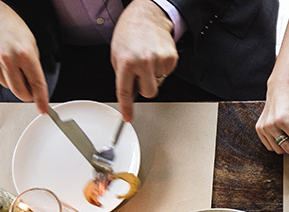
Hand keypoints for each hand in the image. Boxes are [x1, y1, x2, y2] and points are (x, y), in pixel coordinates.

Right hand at [0, 2, 48, 112]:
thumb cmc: (13, 26)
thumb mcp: (32, 45)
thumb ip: (34, 66)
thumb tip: (36, 84)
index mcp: (25, 54)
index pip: (37, 84)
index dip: (41, 100)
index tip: (44, 109)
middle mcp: (9, 59)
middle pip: (20, 92)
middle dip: (27, 94)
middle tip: (31, 89)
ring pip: (8, 86)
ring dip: (14, 82)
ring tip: (15, 66)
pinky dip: (4, 76)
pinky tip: (6, 64)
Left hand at [109, 0, 177, 122]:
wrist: (148, 16)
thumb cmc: (130, 31)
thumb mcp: (117, 52)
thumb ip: (122, 73)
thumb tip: (129, 90)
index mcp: (125, 62)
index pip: (125, 91)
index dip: (127, 107)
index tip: (128, 117)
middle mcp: (142, 62)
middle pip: (148, 92)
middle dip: (145, 86)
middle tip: (142, 74)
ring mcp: (159, 61)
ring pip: (159, 82)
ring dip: (154, 74)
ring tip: (148, 58)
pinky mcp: (171, 59)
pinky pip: (167, 73)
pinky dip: (162, 67)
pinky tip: (157, 55)